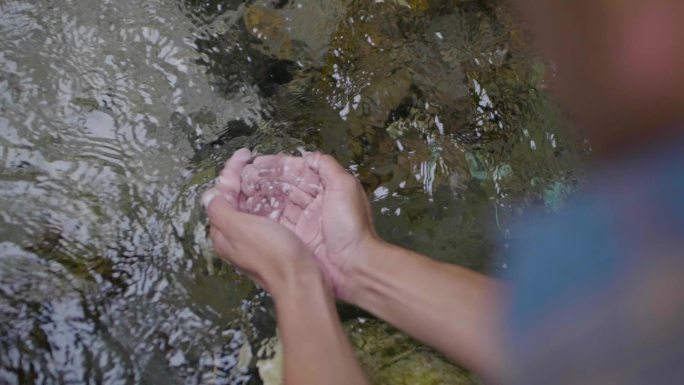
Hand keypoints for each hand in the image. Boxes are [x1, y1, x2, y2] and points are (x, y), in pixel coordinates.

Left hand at [203, 149, 322, 296]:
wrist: (302, 282)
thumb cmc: (273, 254)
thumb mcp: (241, 228)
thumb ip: (220, 210)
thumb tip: (208, 195)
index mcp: (224, 234)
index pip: (221, 194)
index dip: (232, 171)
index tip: (246, 154)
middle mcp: (236, 238)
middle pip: (234, 200)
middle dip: (243, 178)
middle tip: (257, 161)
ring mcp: (254, 242)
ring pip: (251, 207)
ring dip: (258, 188)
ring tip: (270, 172)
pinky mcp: (272, 244)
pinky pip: (266, 215)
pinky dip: (270, 200)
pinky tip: (281, 195)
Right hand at [237, 151, 378, 299]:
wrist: (354, 265)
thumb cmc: (352, 227)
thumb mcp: (345, 187)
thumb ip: (327, 167)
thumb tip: (309, 155)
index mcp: (326, 189)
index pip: (297, 171)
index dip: (277, 166)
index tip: (257, 162)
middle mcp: (313, 204)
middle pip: (284, 186)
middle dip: (264, 179)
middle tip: (242, 175)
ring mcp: (303, 222)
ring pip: (277, 203)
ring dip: (260, 195)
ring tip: (240, 188)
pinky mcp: (295, 238)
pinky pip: (275, 222)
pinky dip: (262, 215)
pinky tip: (247, 208)